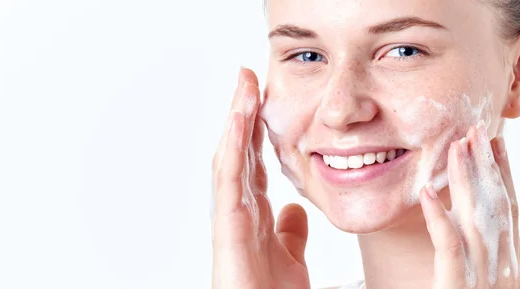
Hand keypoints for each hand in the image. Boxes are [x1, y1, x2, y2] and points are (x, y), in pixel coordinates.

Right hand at [211, 68, 310, 288]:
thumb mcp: (290, 255)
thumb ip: (290, 231)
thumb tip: (292, 208)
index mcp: (253, 213)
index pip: (253, 160)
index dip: (255, 129)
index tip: (262, 97)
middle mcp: (238, 209)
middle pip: (238, 150)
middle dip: (242, 112)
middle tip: (247, 76)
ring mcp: (230, 215)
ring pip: (230, 156)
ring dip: (236, 119)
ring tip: (243, 84)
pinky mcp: (227, 226)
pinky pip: (228, 178)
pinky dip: (232, 145)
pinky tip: (238, 118)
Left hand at [420, 121, 519, 288]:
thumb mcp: (471, 274)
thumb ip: (467, 246)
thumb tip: (456, 212)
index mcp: (505, 260)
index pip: (508, 207)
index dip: (504, 173)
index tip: (498, 140)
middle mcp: (499, 265)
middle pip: (496, 204)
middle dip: (488, 165)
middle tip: (478, 129)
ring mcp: (480, 275)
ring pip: (475, 217)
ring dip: (467, 179)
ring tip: (458, 145)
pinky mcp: (457, 285)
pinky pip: (448, 246)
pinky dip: (438, 217)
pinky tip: (427, 192)